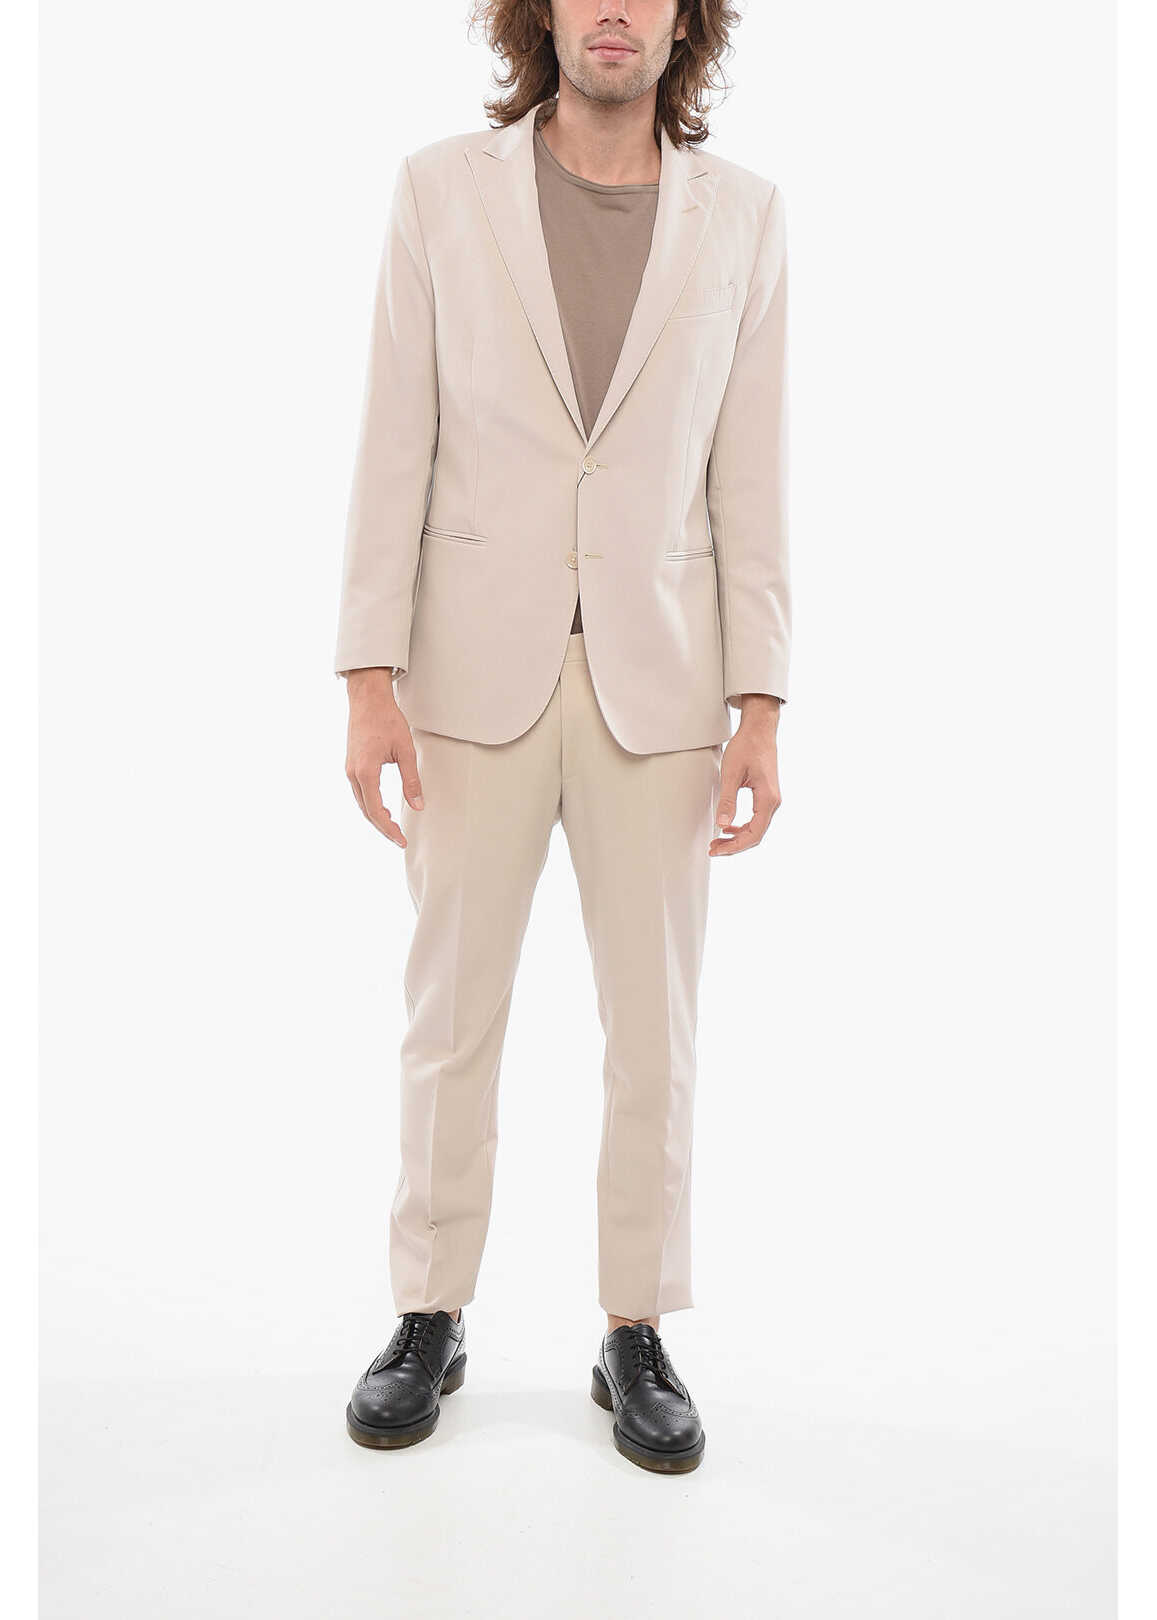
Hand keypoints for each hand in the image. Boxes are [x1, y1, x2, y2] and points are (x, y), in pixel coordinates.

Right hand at [344, 668, 423, 847]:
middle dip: (382, 828)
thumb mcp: (405, 750)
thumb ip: (411, 780)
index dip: (389, 829)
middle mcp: (353, 774)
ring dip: (376, 817)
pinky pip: (359, 792)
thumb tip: (418, 805)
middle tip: (399, 839)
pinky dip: (370, 804)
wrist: (368, 699)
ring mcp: (350, 769)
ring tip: (393, 827)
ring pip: (361, 803)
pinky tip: (382, 807)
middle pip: (366, 811)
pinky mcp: (351, 765)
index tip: (401, 840)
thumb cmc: (386, 720)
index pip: (376, 811)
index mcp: (365, 772)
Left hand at [710, 695, 782, 856]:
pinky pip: (757, 818)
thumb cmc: (747, 746)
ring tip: (718, 840)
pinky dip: (742, 827)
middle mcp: (773, 802)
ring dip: (737, 837)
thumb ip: (728, 801)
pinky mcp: (766, 795)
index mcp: (767, 799)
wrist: (759, 729)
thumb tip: (722, 824)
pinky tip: (728, 827)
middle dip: (734, 845)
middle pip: (756, 834)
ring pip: (756, 828)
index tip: (716, 849)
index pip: (754, 833)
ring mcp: (771, 799)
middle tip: (713, 849)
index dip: (734, 846)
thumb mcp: (731, 774)